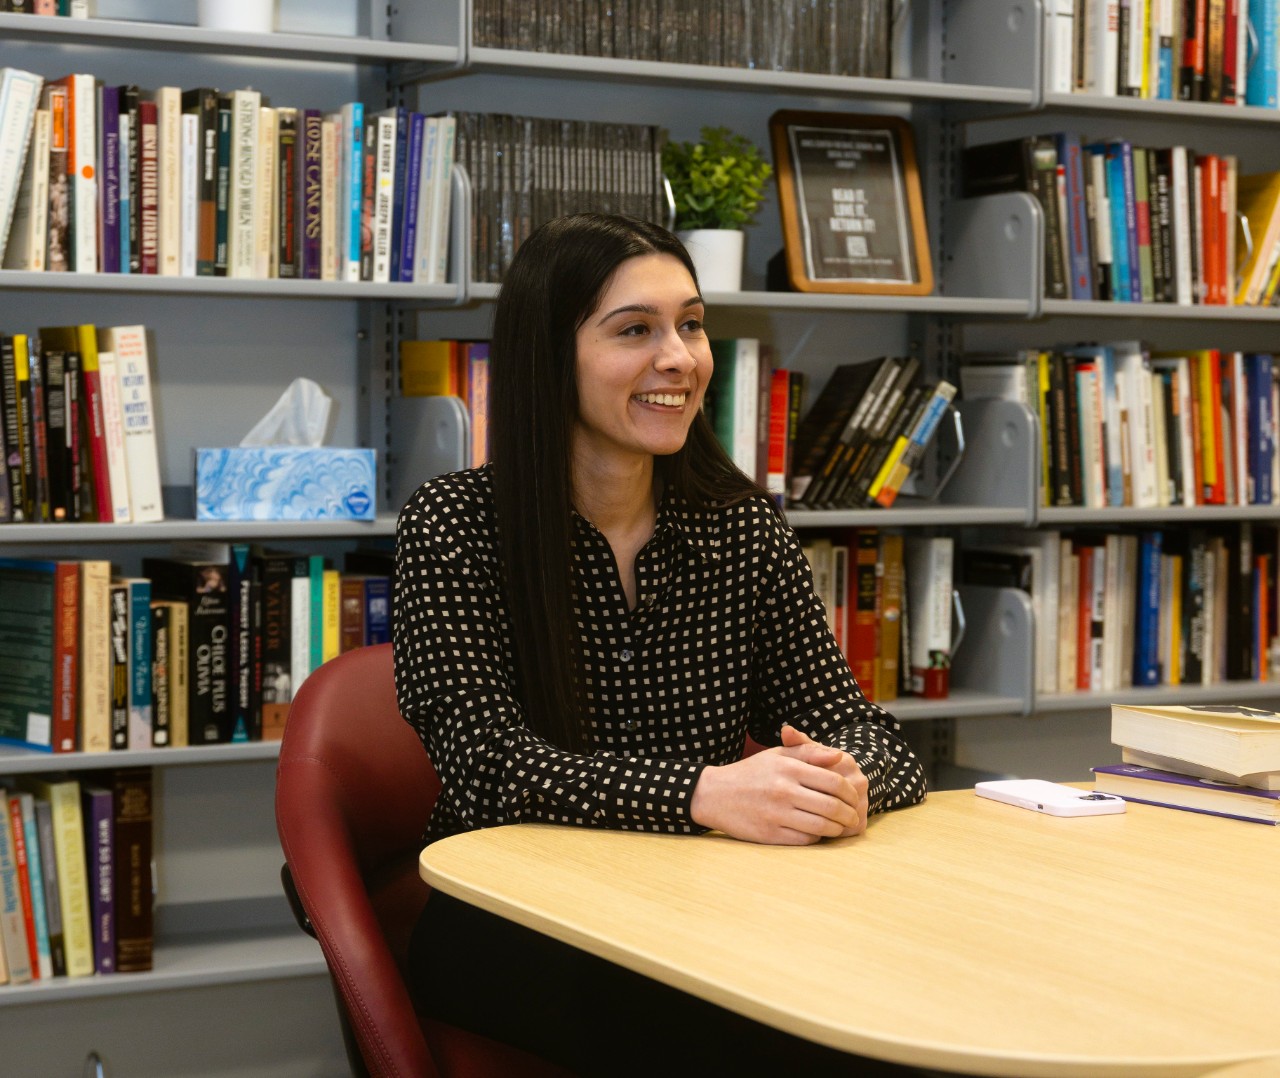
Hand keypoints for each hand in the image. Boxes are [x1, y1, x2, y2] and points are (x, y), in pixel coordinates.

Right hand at [689, 725, 864, 844]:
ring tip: (840, 826)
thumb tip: (839, 756)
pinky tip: (818, 832)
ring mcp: (776, 814)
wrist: (715, 794)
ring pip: (821, 826)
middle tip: (853, 816)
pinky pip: (804, 840)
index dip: (850, 792)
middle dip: (849, 814)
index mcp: (788, 768)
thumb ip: (809, 752)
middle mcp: (783, 790)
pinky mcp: (769, 834)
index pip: (834, 781)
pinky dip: (817, 837)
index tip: (854, 798)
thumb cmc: (751, 773)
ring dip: (837, 829)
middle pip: (832, 806)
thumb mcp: (777, 755)